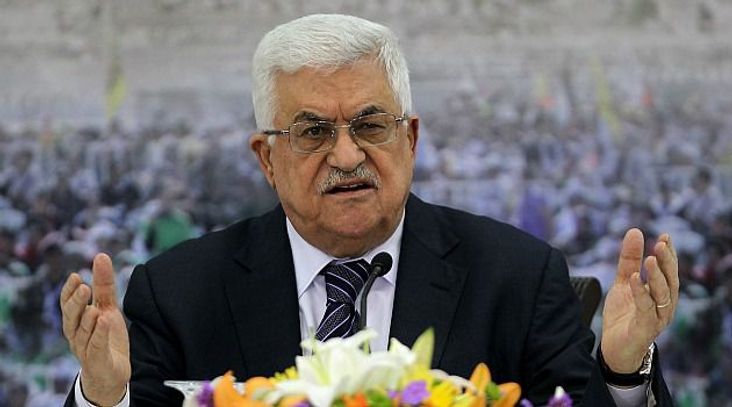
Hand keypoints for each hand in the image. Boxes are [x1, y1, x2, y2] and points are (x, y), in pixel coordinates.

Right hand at [61, 253, 130, 405]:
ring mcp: (84, 348)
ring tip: (95, 308)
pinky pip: (95, 346)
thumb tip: (101, 256)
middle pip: (71, 317)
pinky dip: (98, 334)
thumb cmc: (105, 336)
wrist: (112, 371)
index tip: (75, 276)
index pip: (67, 304)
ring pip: (82, 332)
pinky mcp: (96, 360)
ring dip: (87, 319)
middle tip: (84, 287)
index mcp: (76, 320)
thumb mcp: (107, 307)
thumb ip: (104, 285)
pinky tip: (103, 322)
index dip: (69, 291)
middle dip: (76, 302)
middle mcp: (75, 334)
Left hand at [601, 229, 678, 372]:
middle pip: (670, 281)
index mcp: (662, 294)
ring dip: (657, 276)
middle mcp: (664, 306)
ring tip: (650, 259)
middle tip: (661, 243)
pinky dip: (641, 293)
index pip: (669, 271)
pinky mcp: (645, 329)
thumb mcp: (623, 282)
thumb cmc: (624, 315)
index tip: (665, 236)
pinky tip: (634, 279)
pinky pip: (646, 309)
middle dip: (667, 262)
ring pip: (663, 295)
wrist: (615, 348)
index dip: (669, 254)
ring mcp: (657, 318)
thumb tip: (635, 231)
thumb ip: (629, 260)